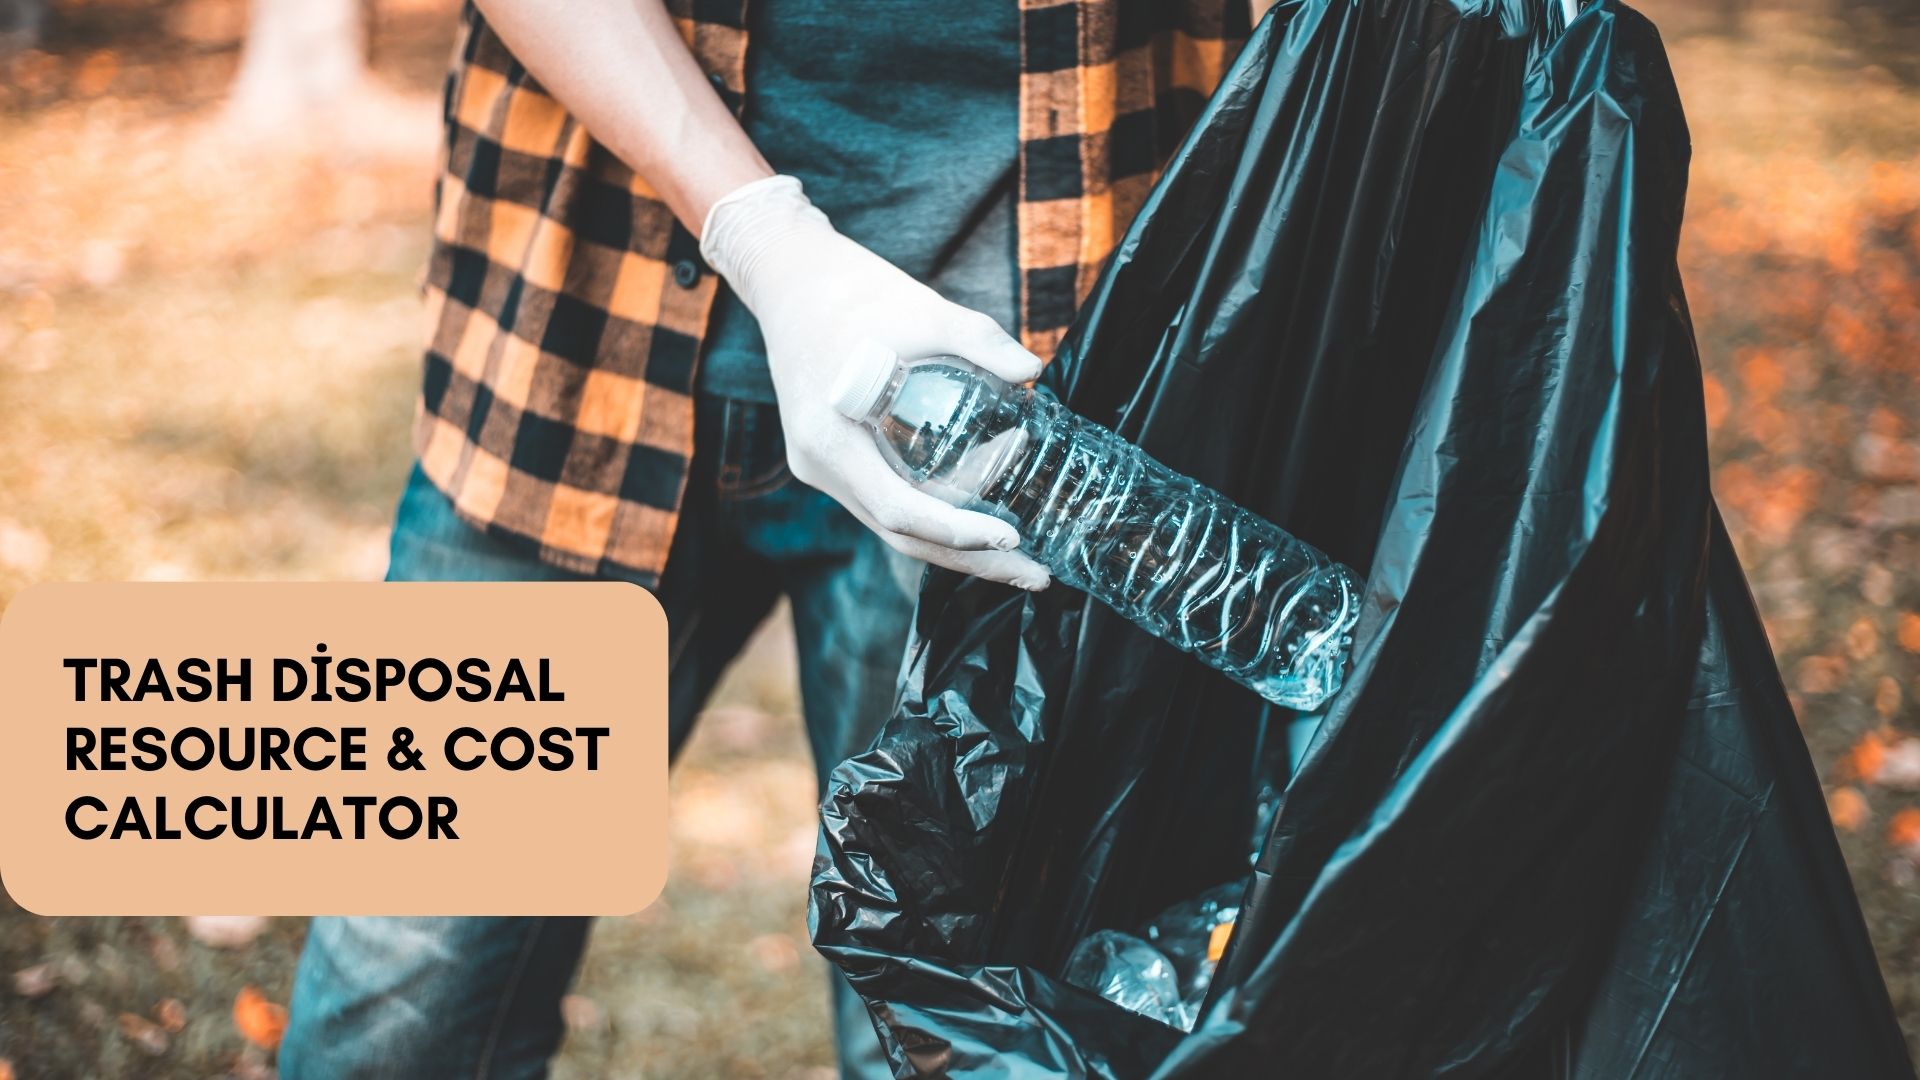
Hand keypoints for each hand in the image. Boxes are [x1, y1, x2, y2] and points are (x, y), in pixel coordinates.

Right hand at [701, 176, 1051, 590]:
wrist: (791, 276)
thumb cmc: (850, 291)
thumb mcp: (922, 308)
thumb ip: (979, 339)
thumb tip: (1032, 371)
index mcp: (830, 436)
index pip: (898, 509)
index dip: (956, 532)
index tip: (1010, 536)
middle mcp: (820, 464)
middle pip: (900, 534)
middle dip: (969, 560)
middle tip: (1034, 574)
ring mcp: (824, 466)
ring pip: (893, 525)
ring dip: (955, 545)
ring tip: (1018, 558)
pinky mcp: (834, 458)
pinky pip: (886, 501)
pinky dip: (933, 516)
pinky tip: (979, 521)